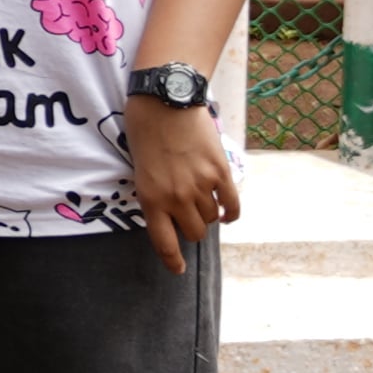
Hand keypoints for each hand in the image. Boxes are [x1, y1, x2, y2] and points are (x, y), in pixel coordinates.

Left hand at [126, 94, 242, 269]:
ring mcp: (200, 187)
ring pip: (212, 219)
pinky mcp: (220, 173)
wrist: (165, 101)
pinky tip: (227, 212)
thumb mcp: (140, 169)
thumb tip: (173, 215)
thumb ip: (156, 194)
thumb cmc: (144, 131)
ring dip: (208, 214)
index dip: (172, 260)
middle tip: (188, 213)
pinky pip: (232, 206)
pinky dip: (231, 213)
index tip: (178, 270)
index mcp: (150, 199)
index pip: (164, 243)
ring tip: (201, 198)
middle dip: (192, 227)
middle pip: (195, 232)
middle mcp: (176, 198)